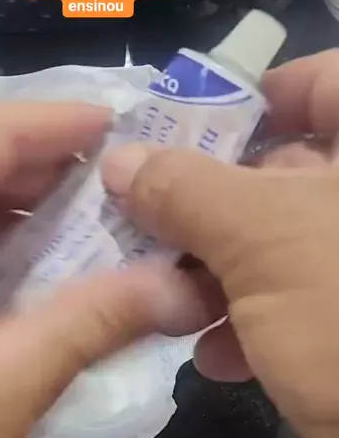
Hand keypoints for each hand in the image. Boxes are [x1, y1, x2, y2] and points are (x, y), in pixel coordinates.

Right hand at [103, 51, 338, 437]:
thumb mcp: (261, 240)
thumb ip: (185, 189)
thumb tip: (121, 159)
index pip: (316, 81)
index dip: (244, 101)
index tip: (178, 138)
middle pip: (290, 169)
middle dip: (209, 206)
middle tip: (144, 224)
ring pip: (290, 241)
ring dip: (222, 271)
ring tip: (167, 298)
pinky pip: (310, 299)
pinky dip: (263, 321)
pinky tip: (219, 356)